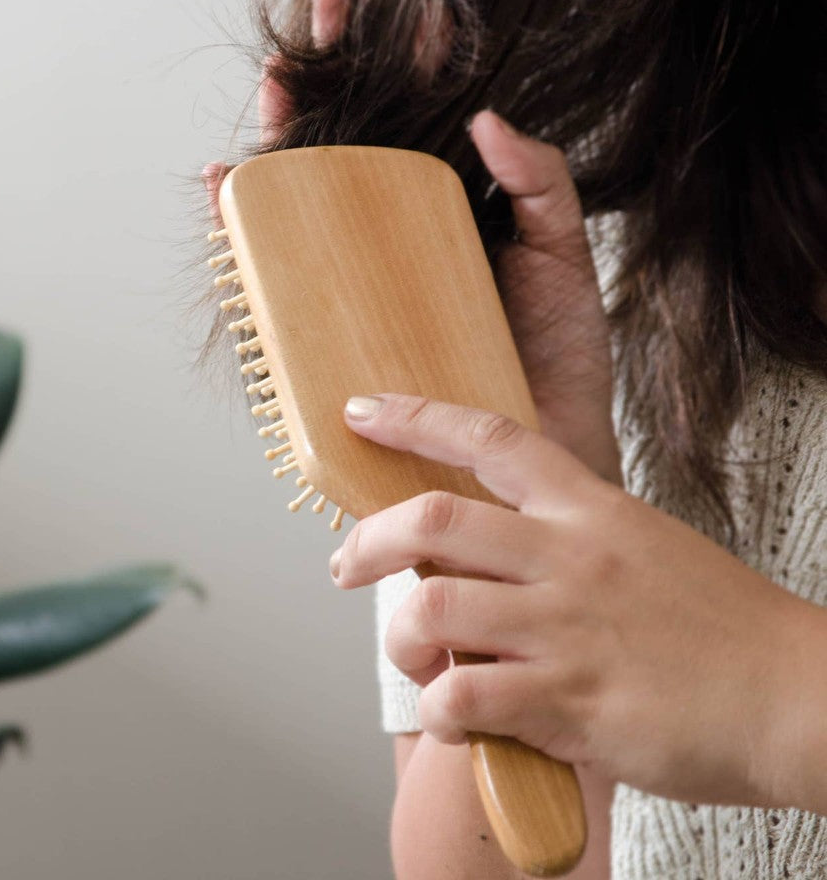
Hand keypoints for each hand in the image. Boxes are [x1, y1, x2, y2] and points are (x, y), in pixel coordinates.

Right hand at [204, 0, 620, 482]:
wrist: (532, 461)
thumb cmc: (554, 362)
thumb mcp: (562, 259)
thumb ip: (542, 184)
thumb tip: (487, 117)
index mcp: (444, 220)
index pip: (402, 133)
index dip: (381, 72)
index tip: (367, 17)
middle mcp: (392, 247)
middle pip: (342, 156)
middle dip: (326, 84)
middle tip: (321, 22)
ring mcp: (356, 288)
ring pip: (299, 206)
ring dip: (277, 142)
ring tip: (278, 86)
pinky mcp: (326, 336)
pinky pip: (272, 279)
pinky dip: (241, 232)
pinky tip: (232, 189)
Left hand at [332, 392, 817, 810]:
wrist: (800, 697)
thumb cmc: (720, 626)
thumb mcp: (642, 546)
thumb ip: (565, 537)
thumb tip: (487, 548)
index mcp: (590, 511)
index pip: (490, 439)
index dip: (416, 417)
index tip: (363, 410)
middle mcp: (570, 558)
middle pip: (434, 520)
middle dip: (369, 539)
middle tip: (346, 564)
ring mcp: (567, 629)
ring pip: (433, 609)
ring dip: (399, 639)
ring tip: (414, 659)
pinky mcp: (572, 704)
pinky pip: (465, 698)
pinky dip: (438, 710)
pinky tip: (455, 718)